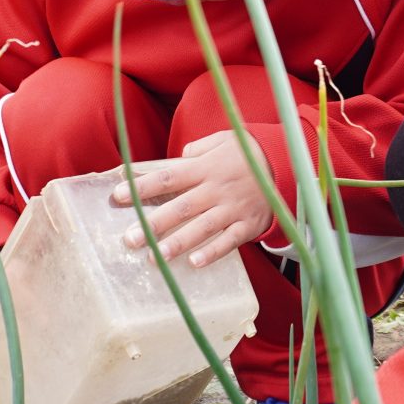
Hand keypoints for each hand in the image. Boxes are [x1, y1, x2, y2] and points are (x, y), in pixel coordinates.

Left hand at [112, 130, 273, 265]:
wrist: (287, 164)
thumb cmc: (246, 153)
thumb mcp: (222, 140)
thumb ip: (196, 150)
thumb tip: (176, 159)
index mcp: (205, 168)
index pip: (168, 178)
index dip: (141, 187)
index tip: (116, 196)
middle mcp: (216, 189)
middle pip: (180, 207)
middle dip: (153, 224)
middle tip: (129, 240)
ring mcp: (232, 208)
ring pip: (201, 228)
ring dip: (178, 243)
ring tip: (155, 257)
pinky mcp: (247, 224)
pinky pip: (228, 241)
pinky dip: (212, 252)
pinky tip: (194, 263)